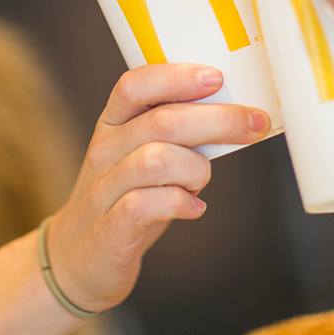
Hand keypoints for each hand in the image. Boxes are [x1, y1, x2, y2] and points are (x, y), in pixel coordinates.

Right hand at [47, 64, 270, 312]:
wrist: (79, 258)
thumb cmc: (126, 198)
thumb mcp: (143, 155)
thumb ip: (176, 133)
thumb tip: (234, 113)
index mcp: (113, 123)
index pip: (134, 85)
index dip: (177, 76)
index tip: (217, 78)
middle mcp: (105, 150)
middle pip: (161, 121)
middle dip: (217, 119)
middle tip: (254, 124)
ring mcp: (104, 189)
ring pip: (156, 160)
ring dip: (196, 168)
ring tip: (202, 183)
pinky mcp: (110, 229)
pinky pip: (145, 205)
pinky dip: (179, 203)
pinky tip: (194, 209)